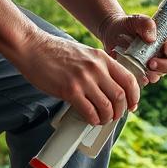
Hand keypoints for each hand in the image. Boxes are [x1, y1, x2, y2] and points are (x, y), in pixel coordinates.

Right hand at [12, 29, 139, 124]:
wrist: (32, 47)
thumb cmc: (56, 52)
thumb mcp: (85, 54)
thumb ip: (99, 67)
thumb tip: (110, 87)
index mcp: (102, 58)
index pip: (129, 80)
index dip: (134, 96)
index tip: (132, 105)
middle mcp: (96, 68)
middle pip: (120, 96)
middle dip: (121, 110)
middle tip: (115, 115)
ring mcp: (83, 79)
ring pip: (106, 106)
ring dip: (107, 117)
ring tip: (102, 119)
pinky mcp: (69, 90)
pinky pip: (89, 111)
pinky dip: (93, 119)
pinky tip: (91, 119)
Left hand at [98, 13, 166, 84]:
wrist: (112, 34)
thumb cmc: (128, 24)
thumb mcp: (135, 19)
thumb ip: (145, 24)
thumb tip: (152, 38)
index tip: (166, 48)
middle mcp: (166, 52)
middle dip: (166, 64)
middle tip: (152, 63)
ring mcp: (157, 64)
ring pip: (164, 72)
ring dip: (157, 73)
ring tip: (146, 71)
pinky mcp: (146, 72)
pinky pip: (149, 79)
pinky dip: (145, 79)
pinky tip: (140, 77)